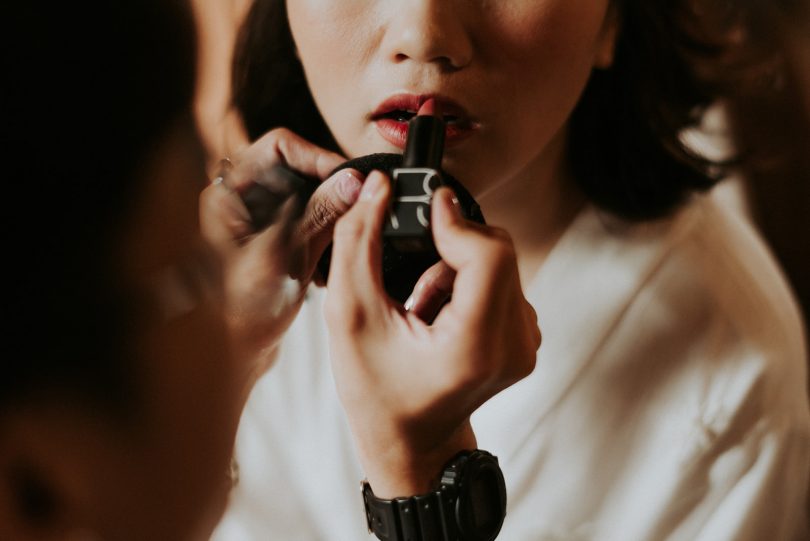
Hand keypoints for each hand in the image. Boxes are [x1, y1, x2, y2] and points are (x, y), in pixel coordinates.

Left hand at [200, 128, 362, 393]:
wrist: (231, 356)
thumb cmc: (240, 313)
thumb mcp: (286, 258)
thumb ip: (319, 215)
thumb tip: (351, 182)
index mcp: (229, 193)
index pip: (279, 145)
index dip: (318, 156)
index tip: (349, 179)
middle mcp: (242, 199)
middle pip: (296, 166)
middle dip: (329, 185)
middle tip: (356, 203)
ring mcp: (259, 218)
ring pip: (307, 191)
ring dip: (330, 208)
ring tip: (345, 231)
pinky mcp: (275, 238)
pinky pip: (308, 217)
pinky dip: (326, 229)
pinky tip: (333, 254)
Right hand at [324, 172, 540, 497]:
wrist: (410, 440)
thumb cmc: (376, 391)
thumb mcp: (349, 314)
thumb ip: (359, 242)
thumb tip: (379, 187)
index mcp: (475, 346)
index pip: (490, 253)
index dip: (457, 222)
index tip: (426, 208)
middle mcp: (514, 345)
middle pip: (497, 252)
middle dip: (450, 250)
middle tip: (412, 289)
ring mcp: (526, 344)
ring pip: (500, 263)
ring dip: (456, 270)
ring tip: (421, 310)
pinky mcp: (526, 338)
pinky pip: (503, 282)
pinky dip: (469, 285)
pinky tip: (440, 317)